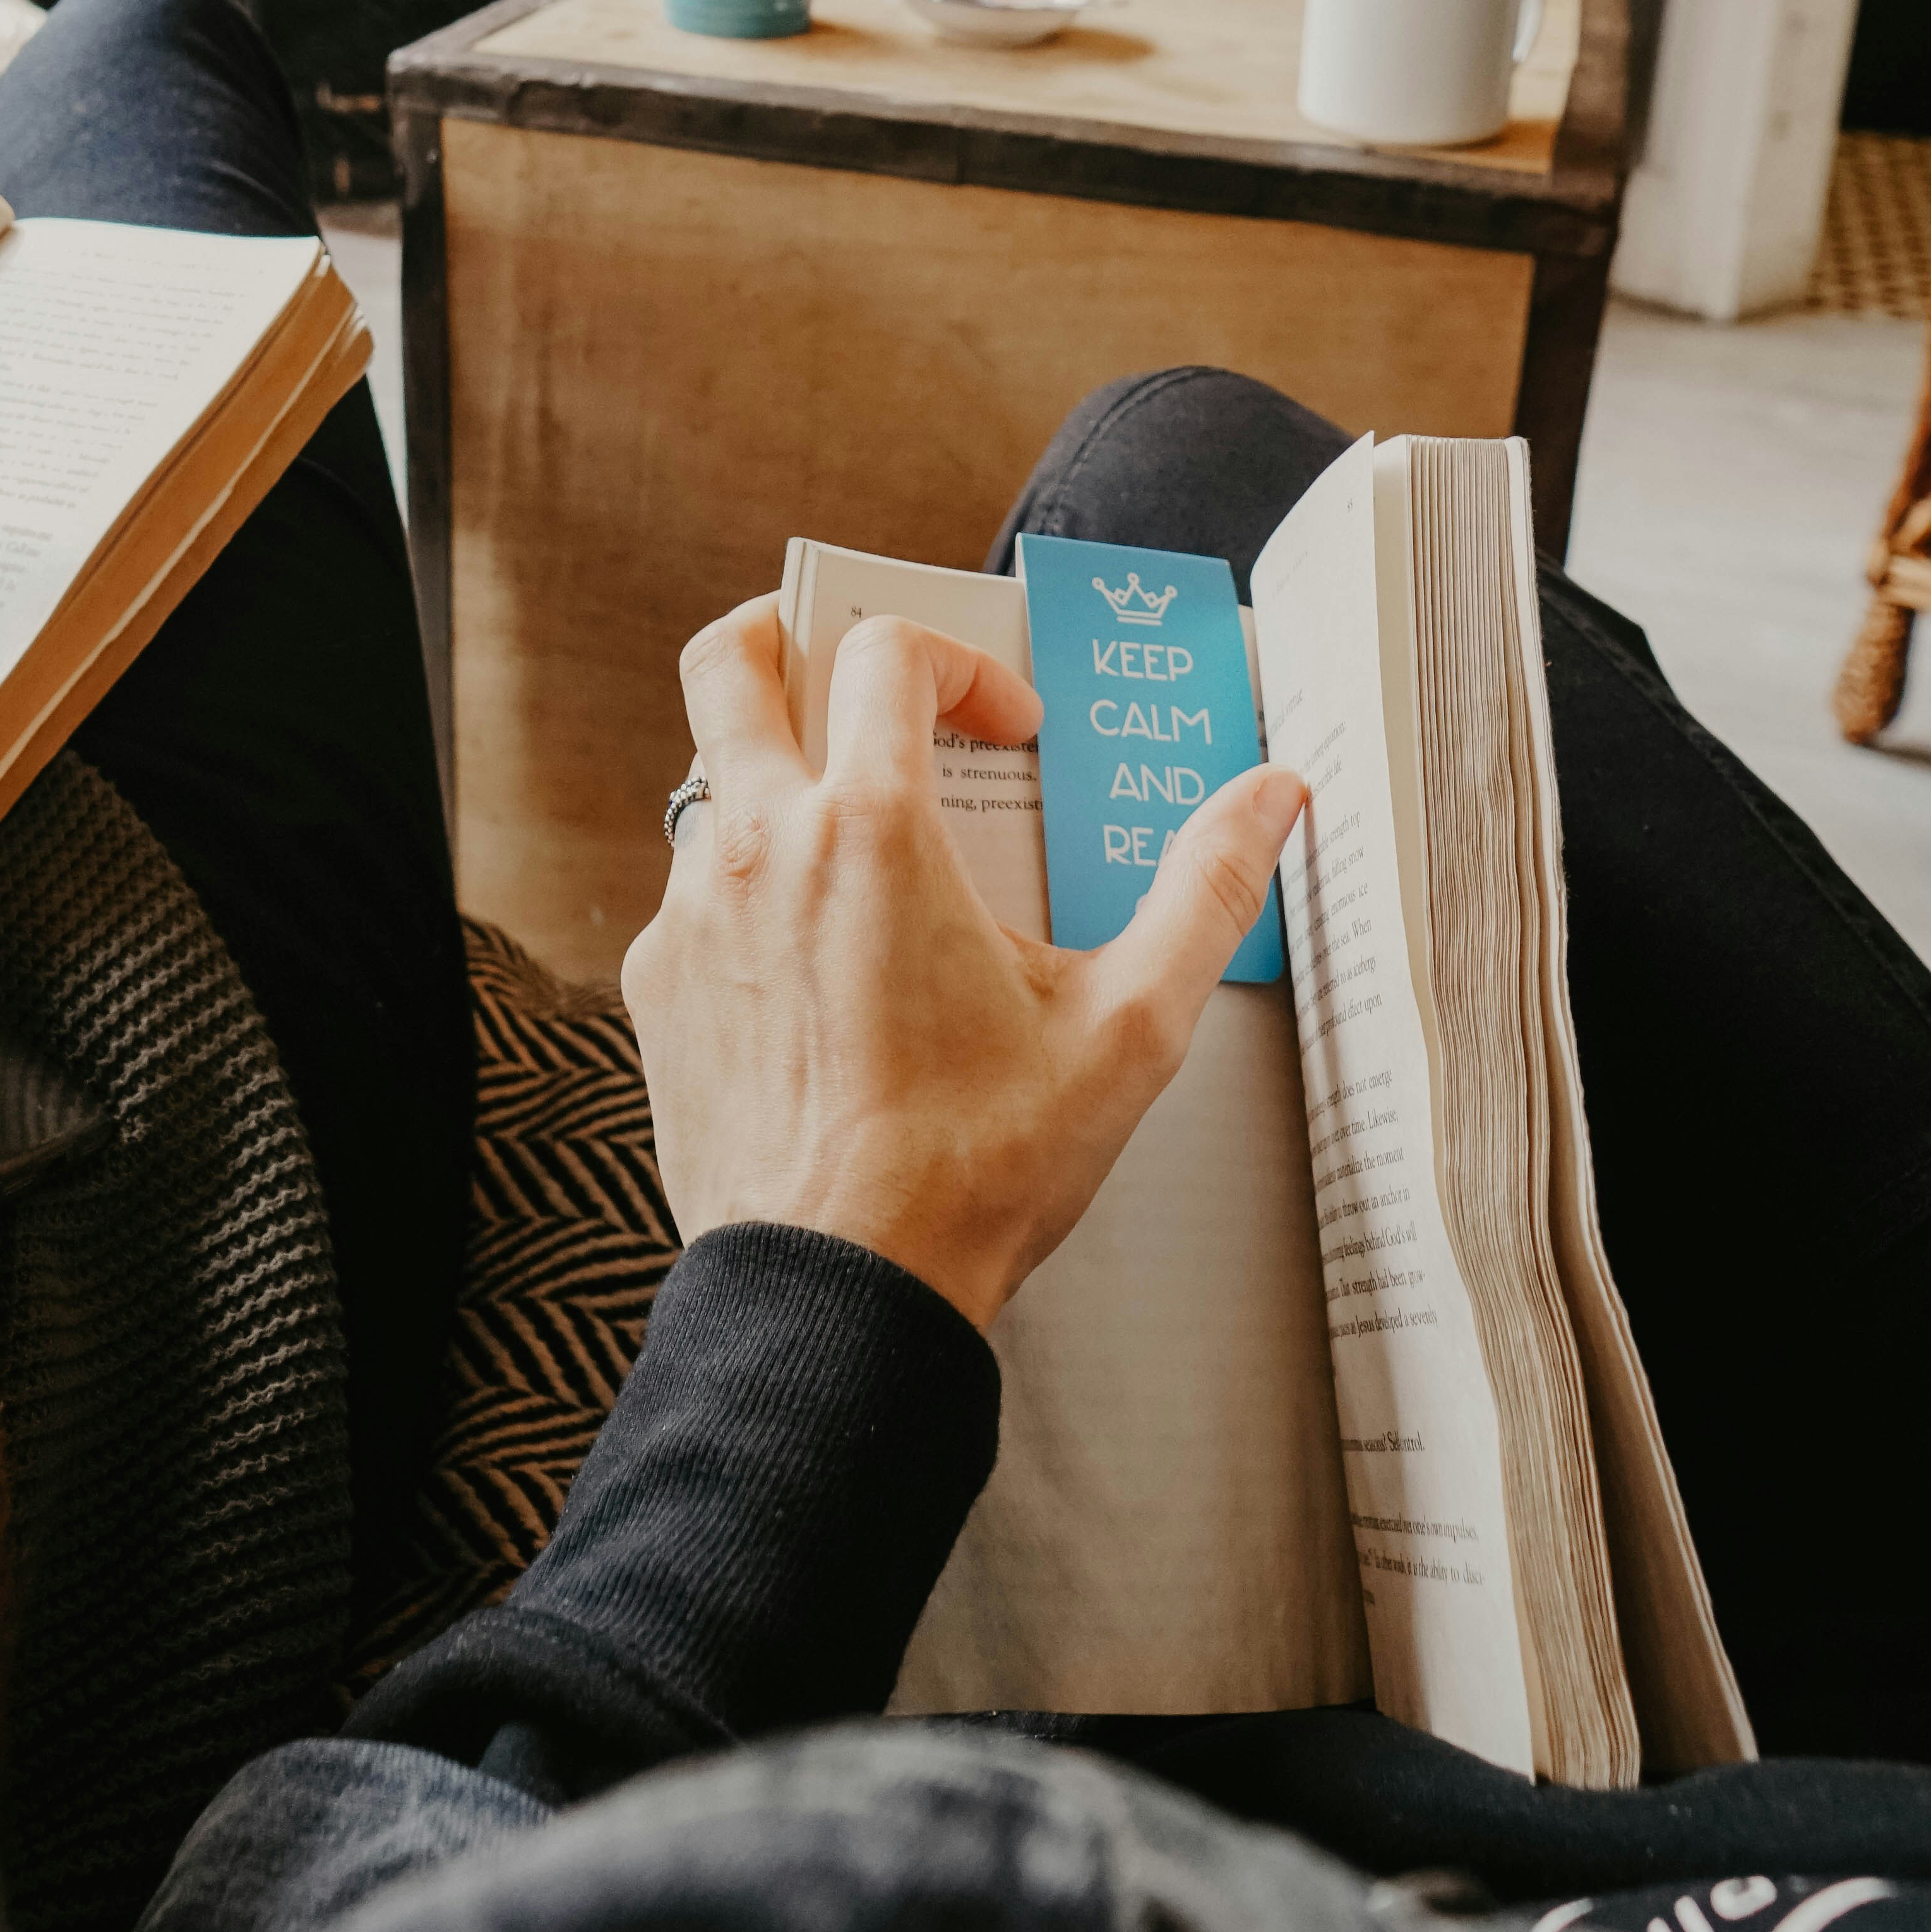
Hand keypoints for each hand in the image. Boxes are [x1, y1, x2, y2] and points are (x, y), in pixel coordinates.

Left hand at [622, 601, 1304, 1332]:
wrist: (839, 1295)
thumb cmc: (978, 1165)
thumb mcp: (1127, 1027)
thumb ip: (1206, 889)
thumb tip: (1274, 795)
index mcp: (869, 829)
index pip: (884, 649)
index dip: (957, 658)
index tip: (1007, 727)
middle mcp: (757, 846)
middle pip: (730, 664)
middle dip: (789, 636)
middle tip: (857, 675)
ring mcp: (689, 915)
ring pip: (710, 784)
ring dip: (782, 783)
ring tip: (865, 855)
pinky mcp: (656, 986)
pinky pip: (693, 892)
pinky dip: (752, 890)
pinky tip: (823, 967)